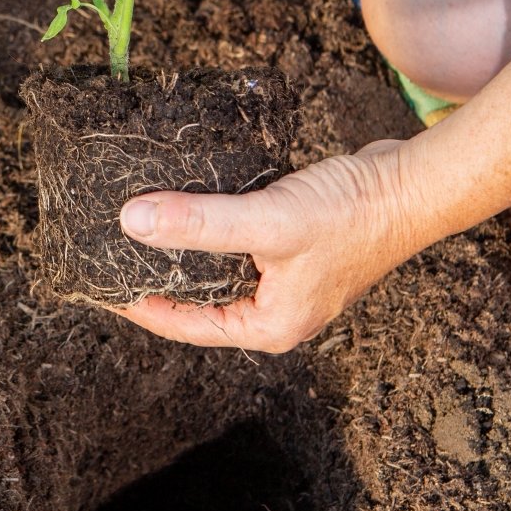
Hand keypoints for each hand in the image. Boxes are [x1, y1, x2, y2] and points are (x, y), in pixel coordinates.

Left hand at [111, 140, 434, 351]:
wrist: (412, 184)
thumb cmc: (352, 214)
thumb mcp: (267, 220)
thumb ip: (199, 223)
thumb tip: (132, 221)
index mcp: (270, 326)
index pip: (186, 326)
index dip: (139, 305)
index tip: (98, 282)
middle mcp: (276, 312)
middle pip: (199, 300)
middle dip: (158, 275)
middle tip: (110, 251)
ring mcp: (287, 281)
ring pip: (218, 269)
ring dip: (184, 248)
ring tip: (140, 225)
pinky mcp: (293, 248)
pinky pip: (238, 243)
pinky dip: (212, 226)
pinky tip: (188, 202)